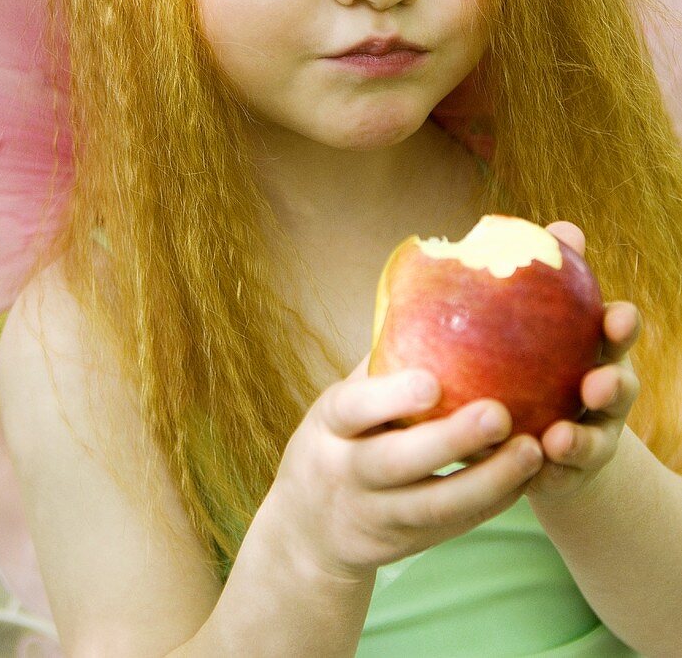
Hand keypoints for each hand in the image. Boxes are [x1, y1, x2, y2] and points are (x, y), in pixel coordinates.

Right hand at [269, 355, 543, 583]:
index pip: (354, 409)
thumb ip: (381, 365)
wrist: (308, 530)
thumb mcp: (342, 403)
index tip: (433, 382)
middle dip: (449, 441)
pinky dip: (492, 502)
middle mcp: (346, 472)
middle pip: (396, 462)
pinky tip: (527, 476)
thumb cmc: (338, 440)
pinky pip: (453, 525)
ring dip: (486, 480)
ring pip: (433, 505)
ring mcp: (374, 514)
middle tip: (500, 413)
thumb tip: (430, 295)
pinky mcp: (405, 544)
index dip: (391, 396)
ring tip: (532, 450)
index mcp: (329, 424)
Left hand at [526, 220, 641, 500]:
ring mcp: (590, 437)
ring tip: (560, 437)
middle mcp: (603, 396)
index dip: (622, 326)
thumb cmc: (539, 357)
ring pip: (592, 440)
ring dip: (580, 439)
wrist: (542, 436)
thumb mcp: (545, 320)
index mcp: (598, 352)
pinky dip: (547, 474)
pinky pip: (556, 478)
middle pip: (619, 389)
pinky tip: (529, 469)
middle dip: (614, 385)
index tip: (618, 316)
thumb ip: (554, 275)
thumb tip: (562, 227)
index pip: (617, 335)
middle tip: (598, 382)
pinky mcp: (565, 475)